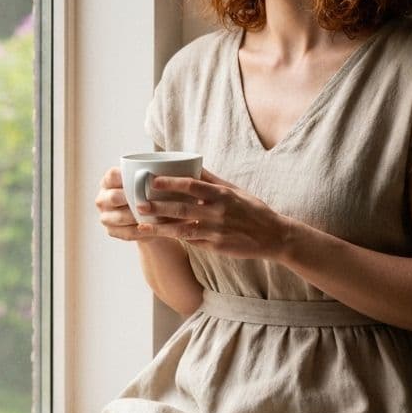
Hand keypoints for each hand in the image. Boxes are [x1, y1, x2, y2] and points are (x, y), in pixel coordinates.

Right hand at [94, 166, 191, 242]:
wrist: (146, 215)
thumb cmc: (150, 192)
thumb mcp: (150, 181)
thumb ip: (156, 174)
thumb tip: (181, 168)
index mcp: (108, 181)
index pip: (111, 175)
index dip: (123, 176)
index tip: (140, 177)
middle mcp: (102, 198)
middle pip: (113, 197)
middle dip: (131, 199)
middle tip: (150, 200)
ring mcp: (105, 216)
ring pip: (120, 218)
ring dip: (138, 217)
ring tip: (158, 216)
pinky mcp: (112, 231)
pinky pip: (126, 233)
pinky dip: (142, 232)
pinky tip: (156, 230)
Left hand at [131, 169, 291, 258]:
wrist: (273, 236)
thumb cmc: (252, 210)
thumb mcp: (235, 190)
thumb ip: (212, 179)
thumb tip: (193, 165)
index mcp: (221, 194)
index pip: (191, 185)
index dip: (170, 182)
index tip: (152, 179)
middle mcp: (217, 212)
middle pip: (182, 208)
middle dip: (158, 206)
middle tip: (138, 203)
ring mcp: (216, 231)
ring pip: (182, 229)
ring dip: (161, 227)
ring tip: (142, 224)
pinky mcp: (216, 247)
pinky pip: (191, 241)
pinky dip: (175, 238)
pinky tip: (160, 235)